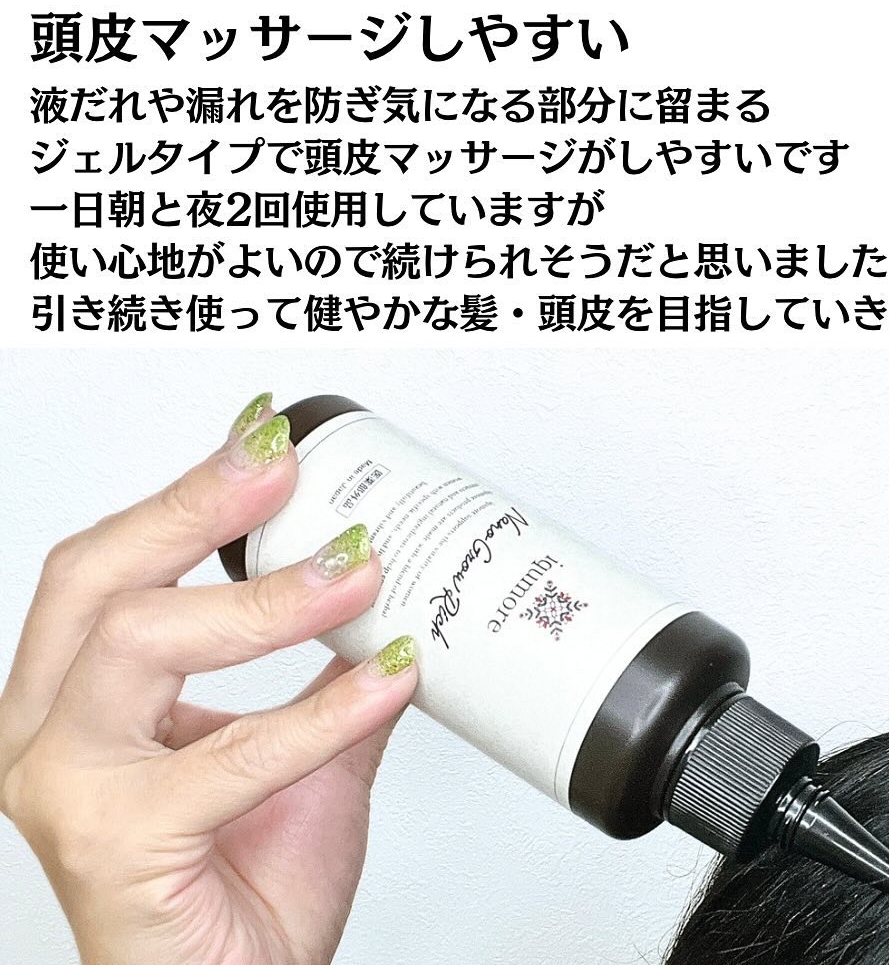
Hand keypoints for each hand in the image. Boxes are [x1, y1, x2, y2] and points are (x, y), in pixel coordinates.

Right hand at [0, 395, 417, 964]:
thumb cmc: (242, 892)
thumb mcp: (300, 756)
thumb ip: (331, 676)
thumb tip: (381, 601)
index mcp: (84, 699)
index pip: (114, 566)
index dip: (185, 495)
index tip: (264, 445)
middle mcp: (55, 733)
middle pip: (99, 579)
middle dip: (195, 506)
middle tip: (279, 467)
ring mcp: (70, 789)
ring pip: (140, 641)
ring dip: (264, 598)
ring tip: (353, 571)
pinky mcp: (114, 844)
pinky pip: (229, 755)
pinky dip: (319, 710)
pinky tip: (384, 680)